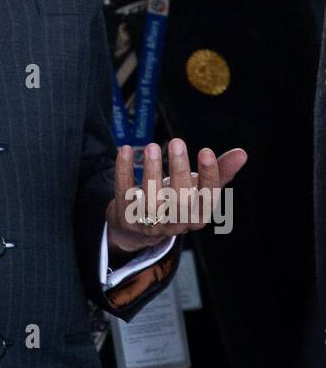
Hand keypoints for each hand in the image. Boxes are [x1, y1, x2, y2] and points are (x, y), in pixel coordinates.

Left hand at [106, 139, 246, 253]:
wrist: (139, 225)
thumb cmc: (176, 199)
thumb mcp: (198, 188)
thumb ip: (220, 172)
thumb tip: (243, 153)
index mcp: (198, 216)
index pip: (208, 198)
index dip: (209, 176)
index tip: (206, 151)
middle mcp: (176, 224)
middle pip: (181, 200)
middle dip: (179, 170)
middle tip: (177, 142)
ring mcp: (150, 223)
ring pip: (152, 200)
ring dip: (151, 171)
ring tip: (152, 146)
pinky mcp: (126, 218)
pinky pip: (124, 194)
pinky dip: (124, 171)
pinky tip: (126, 150)